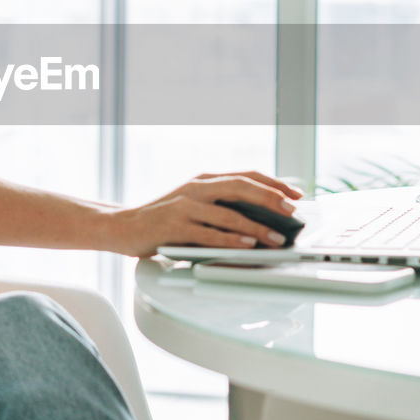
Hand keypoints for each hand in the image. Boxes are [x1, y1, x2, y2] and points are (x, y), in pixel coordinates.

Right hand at [103, 171, 303, 257]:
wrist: (123, 225)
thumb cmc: (162, 218)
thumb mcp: (193, 204)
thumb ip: (220, 206)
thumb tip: (262, 219)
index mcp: (204, 179)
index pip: (246, 175)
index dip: (273, 183)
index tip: (296, 193)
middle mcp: (196, 188)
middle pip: (241, 186)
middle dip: (271, 198)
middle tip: (292, 210)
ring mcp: (185, 206)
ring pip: (229, 213)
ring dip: (257, 226)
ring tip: (277, 237)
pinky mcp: (175, 227)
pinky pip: (210, 234)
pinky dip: (232, 239)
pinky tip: (248, 244)